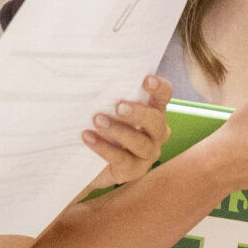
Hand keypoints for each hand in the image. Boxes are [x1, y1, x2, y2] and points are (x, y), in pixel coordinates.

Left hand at [81, 75, 172, 191]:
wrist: (83, 162)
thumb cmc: (98, 127)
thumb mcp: (105, 108)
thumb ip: (109, 96)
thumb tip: (94, 76)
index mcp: (152, 111)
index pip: (164, 97)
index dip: (159, 88)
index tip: (146, 80)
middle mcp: (155, 133)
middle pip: (157, 121)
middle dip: (139, 113)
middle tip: (118, 106)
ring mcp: (147, 154)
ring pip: (142, 143)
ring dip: (119, 131)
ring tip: (97, 121)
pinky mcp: (133, 171)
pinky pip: (123, 160)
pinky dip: (104, 148)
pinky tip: (88, 138)